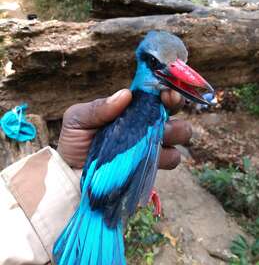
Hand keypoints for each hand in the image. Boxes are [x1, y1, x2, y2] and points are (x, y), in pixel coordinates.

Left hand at [57, 89, 191, 169]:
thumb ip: (98, 107)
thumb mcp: (78, 119)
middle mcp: (144, 124)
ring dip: (175, 131)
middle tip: (163, 110)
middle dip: (175, 106)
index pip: (154, 93)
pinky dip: (167, 156)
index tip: (165, 92)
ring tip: (159, 135)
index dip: (165, 88)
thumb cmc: (74, 143)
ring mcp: (150, 144)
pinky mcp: (151, 165)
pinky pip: (172, 158)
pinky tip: (151, 157)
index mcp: (130, 108)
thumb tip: (126, 94)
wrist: (72, 176)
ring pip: (180, 132)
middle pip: (173, 109)